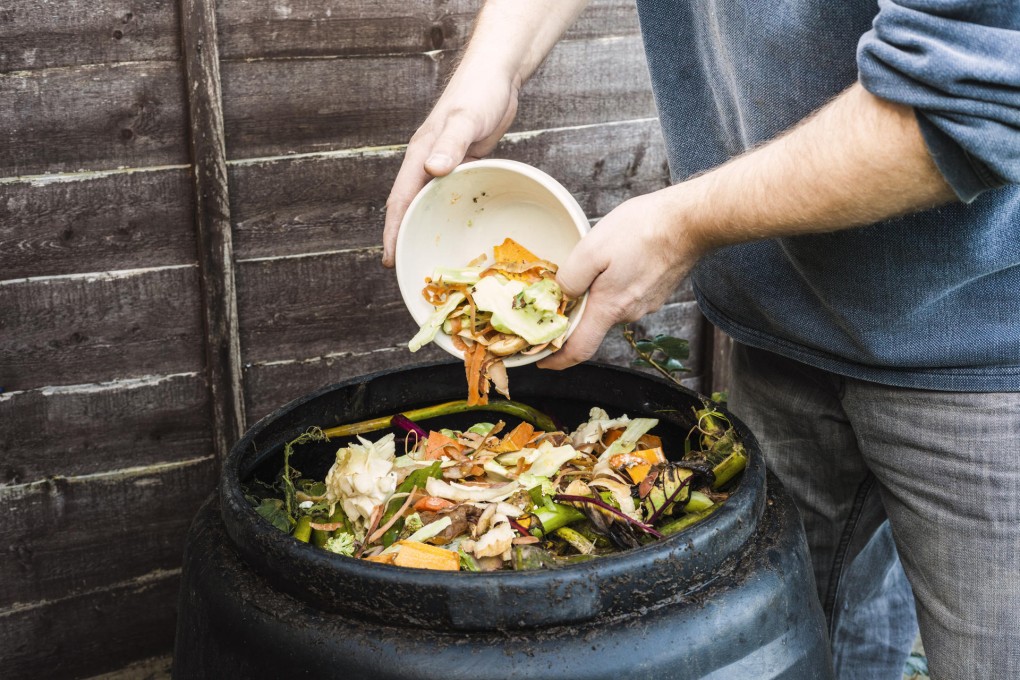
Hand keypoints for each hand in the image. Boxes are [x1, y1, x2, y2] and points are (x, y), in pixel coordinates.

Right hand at [382, 68, 519, 266]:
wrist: (497, 75)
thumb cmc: (480, 92)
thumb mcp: (466, 119)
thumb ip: (451, 143)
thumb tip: (433, 170)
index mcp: (421, 156)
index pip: (400, 201)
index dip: (393, 231)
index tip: (390, 260)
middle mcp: (429, 163)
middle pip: (411, 207)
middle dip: (405, 237)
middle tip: (408, 269)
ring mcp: (446, 164)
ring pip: (432, 203)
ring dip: (427, 228)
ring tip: (430, 257)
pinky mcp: (464, 163)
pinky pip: (453, 195)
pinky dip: (451, 213)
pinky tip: (460, 229)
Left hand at [539, 189, 702, 368]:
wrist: (690, 221)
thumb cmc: (642, 230)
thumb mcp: (592, 249)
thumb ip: (570, 278)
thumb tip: (560, 296)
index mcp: (610, 308)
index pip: (579, 349)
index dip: (556, 360)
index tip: (541, 361)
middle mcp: (630, 313)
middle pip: (593, 324)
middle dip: (574, 313)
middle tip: (558, 293)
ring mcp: (647, 303)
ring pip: (611, 305)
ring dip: (596, 293)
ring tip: (590, 266)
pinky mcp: (657, 290)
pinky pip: (627, 294)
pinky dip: (614, 284)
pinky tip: (615, 261)